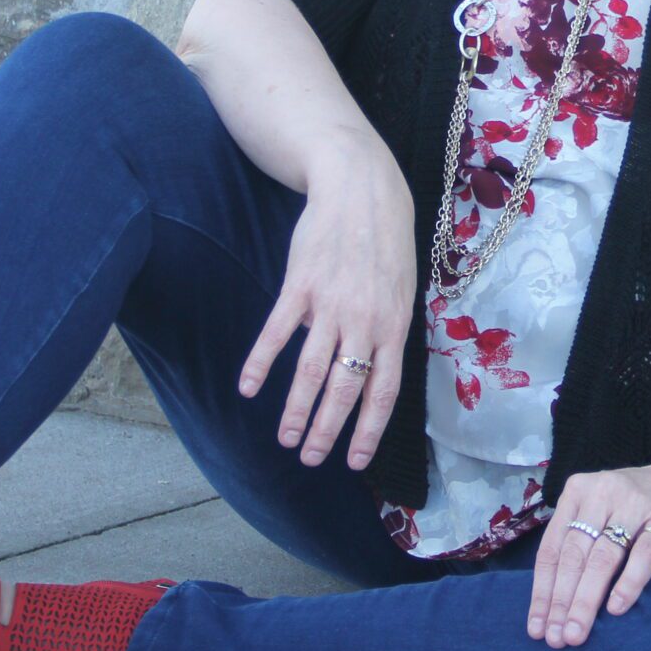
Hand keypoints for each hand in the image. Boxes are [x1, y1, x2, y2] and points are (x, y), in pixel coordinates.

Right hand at [237, 130, 415, 473]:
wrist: (360, 189)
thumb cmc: (385, 241)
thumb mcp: (401, 288)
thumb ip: (386, 330)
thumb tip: (370, 369)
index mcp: (393, 325)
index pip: (383, 391)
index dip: (368, 429)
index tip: (354, 461)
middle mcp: (363, 321)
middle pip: (344, 389)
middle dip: (327, 432)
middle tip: (311, 459)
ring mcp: (329, 305)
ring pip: (311, 370)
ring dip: (295, 410)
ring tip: (285, 438)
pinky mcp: (299, 286)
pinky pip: (277, 333)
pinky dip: (261, 364)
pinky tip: (249, 389)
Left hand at [528, 462, 650, 647]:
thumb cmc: (642, 504)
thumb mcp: (603, 510)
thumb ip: (580, 541)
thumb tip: (552, 603)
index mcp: (578, 491)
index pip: (552, 549)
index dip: (542, 591)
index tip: (535, 627)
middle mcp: (603, 492)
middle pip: (574, 556)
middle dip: (561, 602)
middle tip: (556, 639)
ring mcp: (636, 502)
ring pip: (604, 557)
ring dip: (586, 600)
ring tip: (577, 633)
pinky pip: (645, 554)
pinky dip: (628, 583)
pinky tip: (617, 609)